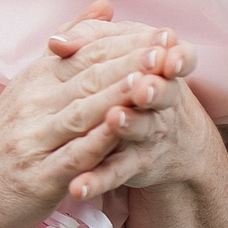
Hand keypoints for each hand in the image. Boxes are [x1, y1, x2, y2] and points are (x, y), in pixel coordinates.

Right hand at [0, 2, 170, 227]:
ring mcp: (34, 140)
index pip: (85, 55)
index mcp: (34, 81)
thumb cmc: (2, 139)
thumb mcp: (28, 86)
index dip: (125, 44)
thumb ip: (69, 48)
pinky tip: (124, 130)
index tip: (161, 33)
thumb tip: (103, 5)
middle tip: (167, 47)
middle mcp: (32, 105)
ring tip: (155, 81)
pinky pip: (73, 156)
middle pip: (88, 79)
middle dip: (131, 62)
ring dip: (120, 96)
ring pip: (82, 113)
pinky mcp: (39, 177)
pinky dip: (99, 142)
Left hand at [47, 12, 214, 200]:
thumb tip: (55, 42)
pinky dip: (97, 179)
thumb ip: (89, 40)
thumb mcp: (121, 53)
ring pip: (140, 129)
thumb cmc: (132, 79)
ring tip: (115, 118)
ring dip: (129, 125)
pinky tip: (78, 187)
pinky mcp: (132, 164)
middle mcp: (162, 100)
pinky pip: (113, 172)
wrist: (168, 138)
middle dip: (152, 88)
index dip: (172, 53)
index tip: (164, 44)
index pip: (172, 56)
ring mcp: (149, 134)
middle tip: (144, 86)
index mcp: (161, 67)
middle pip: (161, 92)